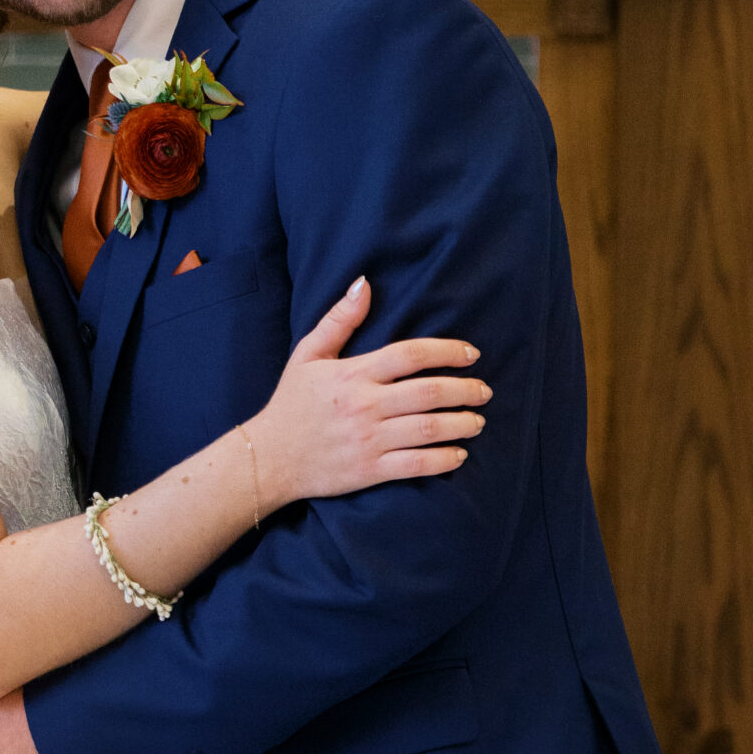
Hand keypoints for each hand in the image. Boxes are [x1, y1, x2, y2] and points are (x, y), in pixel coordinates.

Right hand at [253, 276, 489, 502]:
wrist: (268, 458)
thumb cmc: (291, 404)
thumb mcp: (308, 355)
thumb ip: (338, 319)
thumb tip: (364, 282)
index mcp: (352, 374)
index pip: (409, 354)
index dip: (446, 351)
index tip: (471, 354)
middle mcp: (364, 405)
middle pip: (428, 392)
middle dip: (465, 390)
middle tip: (484, 390)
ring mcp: (368, 440)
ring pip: (428, 428)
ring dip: (461, 423)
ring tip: (478, 420)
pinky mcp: (369, 471)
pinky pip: (416, 465)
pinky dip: (443, 459)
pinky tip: (459, 454)